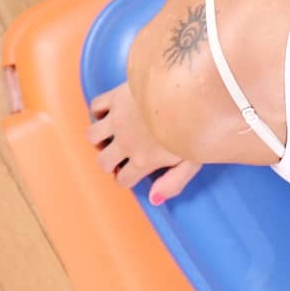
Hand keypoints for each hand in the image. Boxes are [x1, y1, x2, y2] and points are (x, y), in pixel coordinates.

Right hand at [87, 82, 201, 203]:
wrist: (189, 91)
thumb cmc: (196, 125)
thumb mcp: (192, 160)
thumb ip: (174, 182)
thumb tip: (155, 199)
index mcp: (144, 160)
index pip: (123, 179)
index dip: (126, 179)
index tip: (131, 173)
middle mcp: (126, 142)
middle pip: (103, 161)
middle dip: (110, 163)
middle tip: (120, 157)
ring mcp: (118, 119)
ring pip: (92, 136)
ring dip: (100, 138)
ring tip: (112, 136)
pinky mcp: (116, 97)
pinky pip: (95, 106)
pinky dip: (99, 111)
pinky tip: (112, 112)